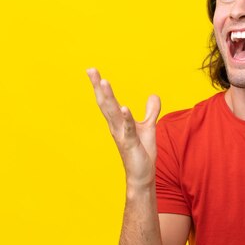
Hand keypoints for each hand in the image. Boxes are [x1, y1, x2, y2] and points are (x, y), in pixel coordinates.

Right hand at [86, 68, 160, 186]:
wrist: (142, 175)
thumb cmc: (141, 152)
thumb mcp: (148, 127)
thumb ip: (150, 111)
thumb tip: (153, 95)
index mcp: (118, 121)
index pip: (108, 100)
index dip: (100, 85)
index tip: (92, 70)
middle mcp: (116, 126)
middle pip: (105, 103)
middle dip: (98, 86)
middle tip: (90, 70)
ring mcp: (122, 135)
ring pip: (113, 113)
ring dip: (109, 98)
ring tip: (104, 82)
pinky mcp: (130, 144)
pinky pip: (128, 129)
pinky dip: (126, 118)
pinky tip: (124, 108)